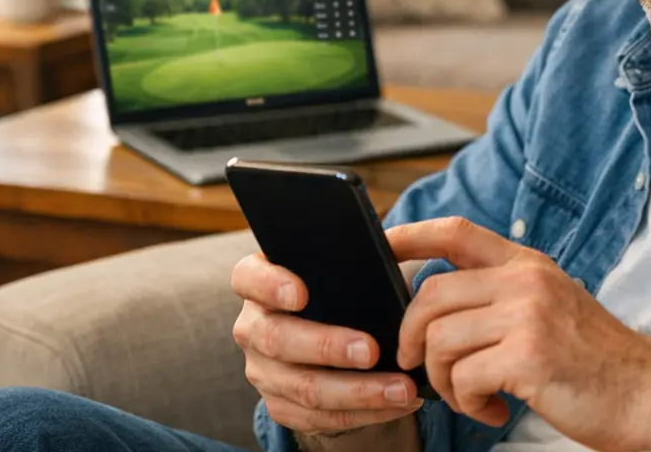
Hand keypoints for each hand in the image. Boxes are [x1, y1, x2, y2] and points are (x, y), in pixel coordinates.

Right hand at [231, 254, 424, 435]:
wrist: (324, 334)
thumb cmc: (334, 289)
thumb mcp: (335, 265)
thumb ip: (352, 249)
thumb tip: (389, 233)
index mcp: (258, 283)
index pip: (249, 278)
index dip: (271, 285)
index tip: (301, 294)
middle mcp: (253, 328)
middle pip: (278, 339)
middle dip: (327, 347)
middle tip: (371, 350)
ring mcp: (263, 371)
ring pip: (304, 388)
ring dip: (358, 392)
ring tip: (401, 388)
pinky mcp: (281, 406)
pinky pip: (320, 418)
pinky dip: (365, 414)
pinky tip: (398, 404)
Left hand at [389, 218, 650, 451]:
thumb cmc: (596, 360)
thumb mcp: (551, 305)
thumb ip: (501, 295)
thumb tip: (433, 306)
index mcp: (527, 264)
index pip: (454, 232)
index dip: (409, 235)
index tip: (380, 246)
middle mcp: (526, 280)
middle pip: (430, 295)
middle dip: (411, 339)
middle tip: (420, 368)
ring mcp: (528, 315)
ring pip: (439, 341)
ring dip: (442, 381)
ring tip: (471, 398)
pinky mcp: (529, 356)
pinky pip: (463, 379)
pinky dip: (467, 405)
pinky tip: (494, 412)